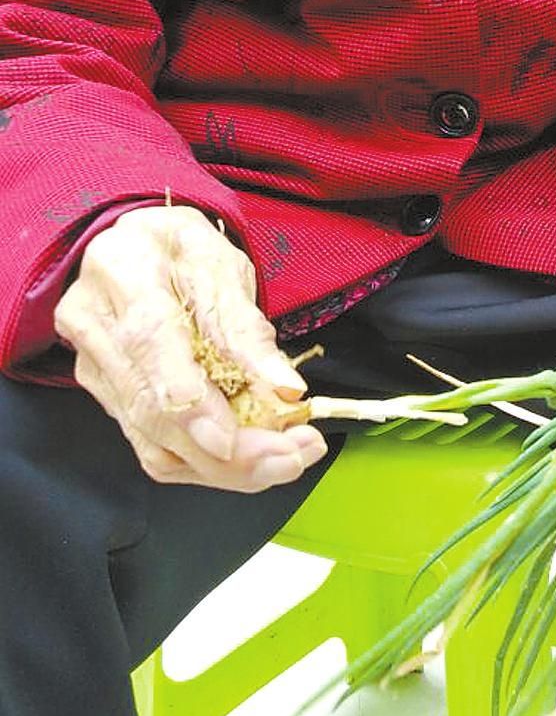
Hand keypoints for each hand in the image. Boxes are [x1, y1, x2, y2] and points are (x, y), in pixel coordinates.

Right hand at [54, 204, 326, 491]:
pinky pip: (157, 449)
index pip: (152, 347)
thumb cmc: (179, 250)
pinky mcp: (109, 400)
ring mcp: (96, 371)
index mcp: (125, 275)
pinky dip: (209, 463)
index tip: (233, 441)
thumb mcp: (220, 265)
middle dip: (231, 452)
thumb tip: (286, 390)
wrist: (132, 248)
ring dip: (227, 467)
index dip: (192, 404)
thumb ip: (247, 327)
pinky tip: (252, 457)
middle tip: (298, 454)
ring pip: (156, 445)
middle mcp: (97, 329)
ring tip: (288, 457)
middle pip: (155, 413)